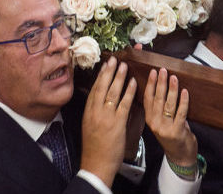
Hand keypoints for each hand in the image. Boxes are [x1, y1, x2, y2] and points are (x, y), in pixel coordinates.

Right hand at [80, 56, 136, 186]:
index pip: (94, 88)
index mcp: (88, 111)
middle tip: (115, 59)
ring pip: (113, 92)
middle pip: (102, 86)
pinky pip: (124, 104)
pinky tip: (133, 83)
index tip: (105, 64)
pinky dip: (128, 92)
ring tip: (124, 66)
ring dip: (119, 77)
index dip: (101, 75)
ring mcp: (106, 116)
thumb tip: (99, 98)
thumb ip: (94, 111)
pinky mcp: (117, 123)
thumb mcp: (89, 125)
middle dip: (109, 71)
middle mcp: (96, 111)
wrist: (96, 163)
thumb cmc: (94, 146)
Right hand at [143, 68, 196, 169]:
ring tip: (174, 78)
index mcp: (150, 119)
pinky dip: (183, 101)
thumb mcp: (161, 122)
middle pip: (157, 99)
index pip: (147, 98)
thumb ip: (160, 107)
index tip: (153, 72)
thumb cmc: (172, 136)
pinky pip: (181, 113)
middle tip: (163, 71)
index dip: (150, 84)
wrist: (180, 157)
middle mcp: (155, 124)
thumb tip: (163, 85)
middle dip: (160, 83)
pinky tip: (184, 92)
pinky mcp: (177, 132)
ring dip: (171, 89)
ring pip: (168, 105)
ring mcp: (166, 128)